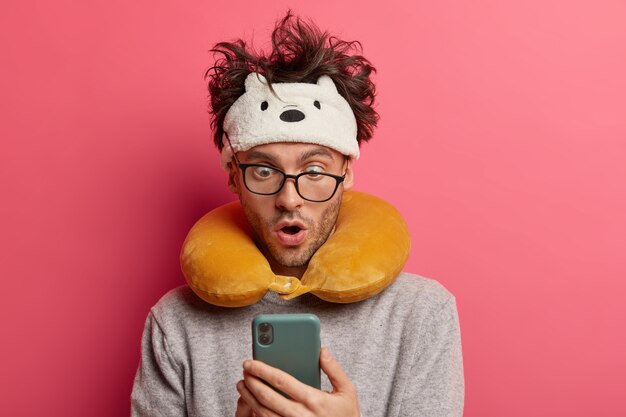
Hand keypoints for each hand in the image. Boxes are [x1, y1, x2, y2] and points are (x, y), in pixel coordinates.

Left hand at [235, 347, 359, 416]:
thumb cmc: (347, 416)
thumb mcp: (347, 391)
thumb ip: (334, 369)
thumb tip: (322, 350)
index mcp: (313, 400)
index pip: (281, 381)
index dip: (262, 370)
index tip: (251, 362)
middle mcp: (300, 415)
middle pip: (267, 396)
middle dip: (251, 381)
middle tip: (244, 371)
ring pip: (263, 412)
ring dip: (249, 398)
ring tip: (242, 385)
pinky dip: (256, 414)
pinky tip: (251, 405)